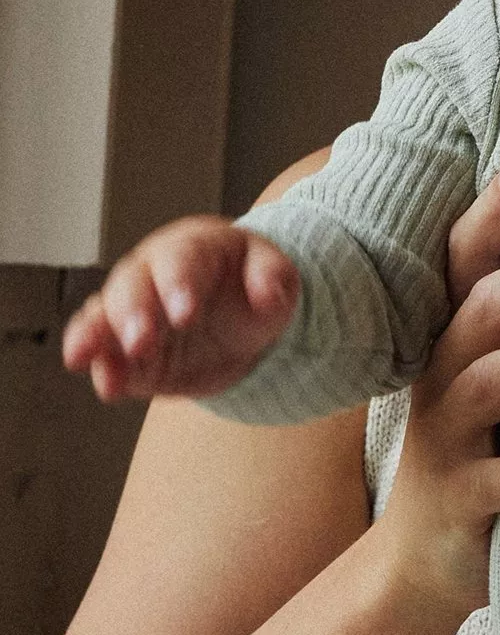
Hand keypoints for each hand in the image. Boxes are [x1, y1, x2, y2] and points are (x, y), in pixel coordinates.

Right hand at [61, 216, 299, 400]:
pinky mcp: (124, 346)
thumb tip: (268, 292)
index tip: (184, 314)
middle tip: (140, 341)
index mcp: (192, 248)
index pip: (180, 260)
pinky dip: (100, 367)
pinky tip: (107, 386)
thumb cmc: (252, 286)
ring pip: (104, 314)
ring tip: (86, 357)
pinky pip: (103, 351)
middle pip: (133, 285)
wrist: (238, 319)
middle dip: (132, 313)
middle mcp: (152, 272)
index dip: (178, 284)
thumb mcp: (276, 276)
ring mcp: (133, 308)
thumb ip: (273, 277)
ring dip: (97, 336)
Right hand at [373, 155, 499, 616]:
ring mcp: (449, 442)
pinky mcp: (461, 505)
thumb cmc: (483, 448)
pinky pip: (492, 489)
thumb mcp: (498, 376)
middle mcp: (447, 379)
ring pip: (489, 389)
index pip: (469, 263)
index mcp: (460, 340)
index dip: (494, 213)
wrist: (420, 561)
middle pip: (487, 314)